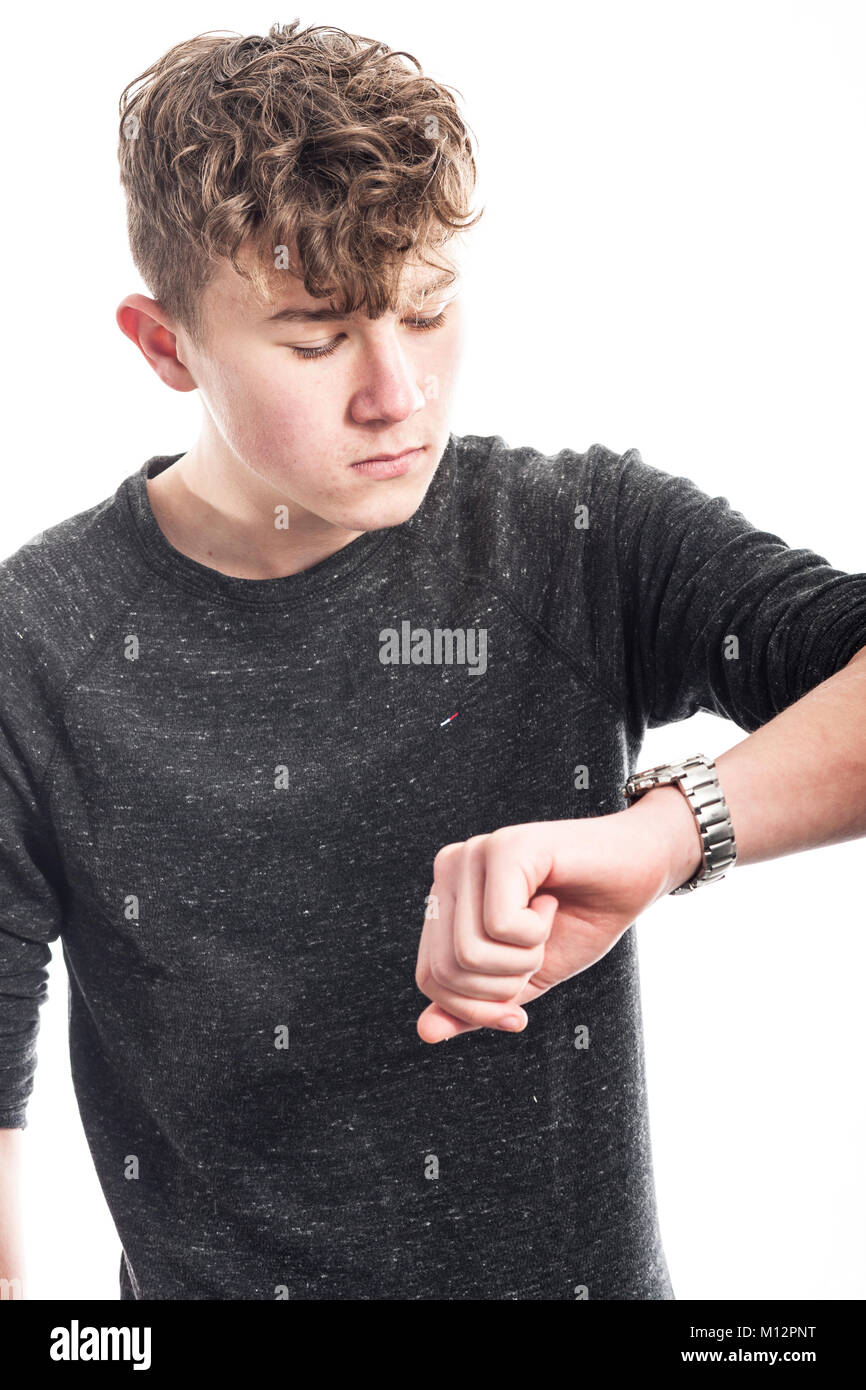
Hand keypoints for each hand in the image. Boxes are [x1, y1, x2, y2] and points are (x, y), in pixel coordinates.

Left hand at [415, 790, 702, 1042]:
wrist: (637, 873)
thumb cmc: (581, 919)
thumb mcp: (523, 977)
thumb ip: (476, 1004)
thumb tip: (425, 1032)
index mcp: (446, 897)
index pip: (429, 978)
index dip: (475, 1010)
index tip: (518, 1009)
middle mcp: (449, 868)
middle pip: (445, 971)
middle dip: (502, 987)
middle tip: (537, 952)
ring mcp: (474, 853)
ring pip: (469, 952)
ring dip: (523, 959)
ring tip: (544, 923)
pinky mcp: (505, 847)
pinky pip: (500, 925)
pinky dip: (536, 933)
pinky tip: (550, 902)